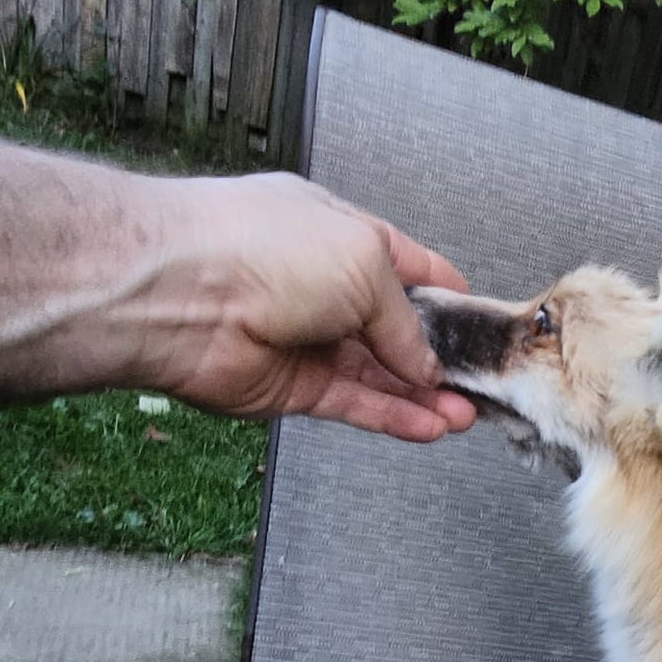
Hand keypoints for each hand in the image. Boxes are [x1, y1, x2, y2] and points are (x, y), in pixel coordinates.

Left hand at [143, 172, 477, 442]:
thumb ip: (404, 320)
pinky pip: (354, 405)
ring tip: (464, 415)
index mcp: (339, 234)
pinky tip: (429, 427)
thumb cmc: (262, 250)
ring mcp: (306, 339)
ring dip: (422, 395)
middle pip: (394, 329)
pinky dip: (393, 417)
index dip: (445, 294)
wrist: (181, 295)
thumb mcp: (364, 264)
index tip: (480, 324)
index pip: (406, 266)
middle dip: (439, 356)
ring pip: (378, 374)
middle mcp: (322, 285)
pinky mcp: (292, 387)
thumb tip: (425, 362)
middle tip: (480, 383)